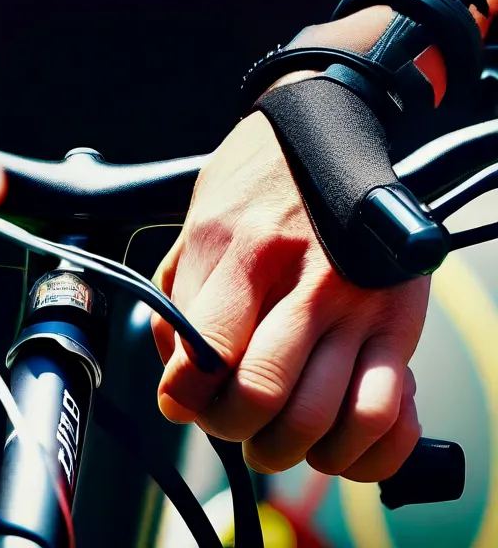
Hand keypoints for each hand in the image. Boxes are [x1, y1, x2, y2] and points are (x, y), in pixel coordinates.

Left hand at [151, 110, 426, 481]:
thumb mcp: (197, 222)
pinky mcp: (399, 320)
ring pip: (321, 416)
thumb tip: (178, 373)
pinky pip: (383, 411)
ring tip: (272, 440)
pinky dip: (357, 450)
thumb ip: (181, 296)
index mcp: (240, 250)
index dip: (185, 398)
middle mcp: (301, 278)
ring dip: (287, 449)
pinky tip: (331, 442)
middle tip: (229, 424)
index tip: (182, 403)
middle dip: (232, 430)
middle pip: (261, 395)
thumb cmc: (256, 180)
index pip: (204, 354)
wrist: (331, 128)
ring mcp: (356, 302)